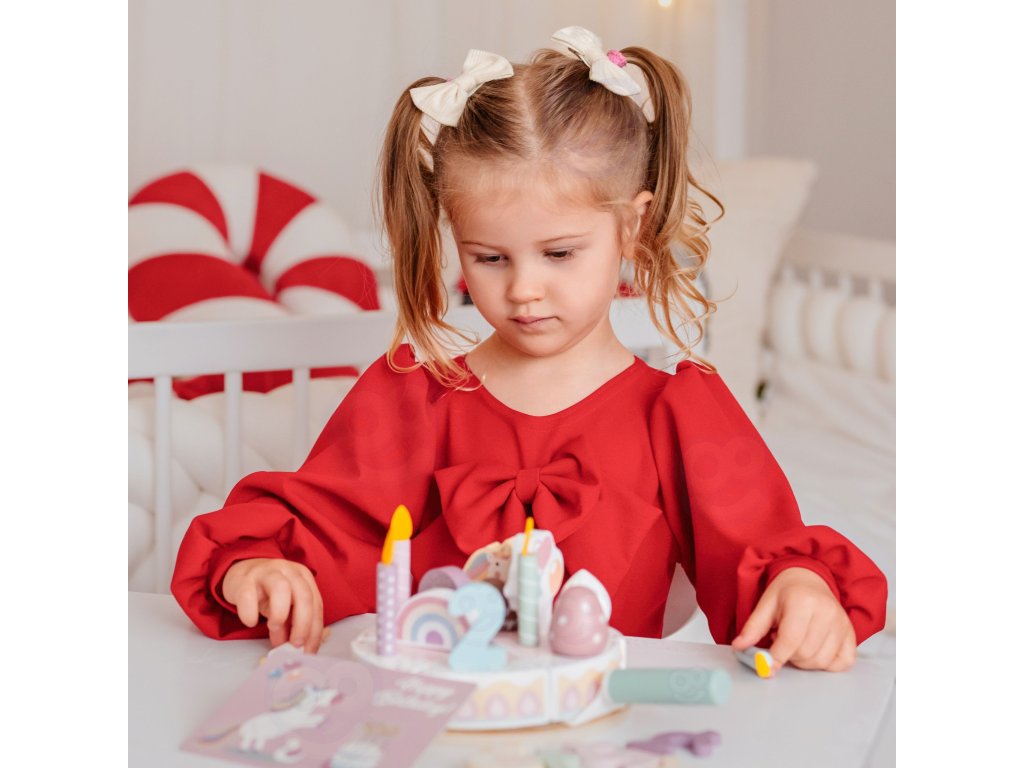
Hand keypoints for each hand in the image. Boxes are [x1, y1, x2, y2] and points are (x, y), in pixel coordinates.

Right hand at [221, 558, 325, 652]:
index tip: (309, 650)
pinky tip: (251, 622)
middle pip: (303, 596)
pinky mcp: (245, 580)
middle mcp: (289, 572)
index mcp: (304, 578)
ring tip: (274, 628)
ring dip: (280, 614)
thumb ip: (293, 625)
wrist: (242, 573)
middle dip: (303, 624)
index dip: (315, 630)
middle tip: (295, 644)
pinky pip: (248, 596)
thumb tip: (299, 650)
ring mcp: (267, 573)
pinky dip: (250, 613)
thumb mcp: (286, 607)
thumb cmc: (268, 593)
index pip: (316, 605)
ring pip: (281, 589)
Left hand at [731, 567, 855, 671]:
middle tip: (782, 643)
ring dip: (804, 662)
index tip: (765, 667)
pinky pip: (842, 663)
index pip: (790, 639)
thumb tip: (739, 647)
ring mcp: (842, 624)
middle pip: (805, 653)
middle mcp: (827, 612)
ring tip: (797, 643)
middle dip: (789, 657)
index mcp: (803, 601)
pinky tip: (815, 650)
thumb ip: (753, 627)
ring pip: (822, 661)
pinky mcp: (851, 634)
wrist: (810, 580)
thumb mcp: (766, 604)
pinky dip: (826, 664)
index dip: (775, 657)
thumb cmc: (788, 593)